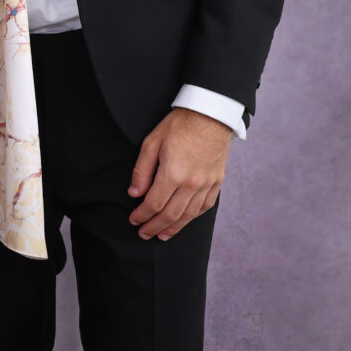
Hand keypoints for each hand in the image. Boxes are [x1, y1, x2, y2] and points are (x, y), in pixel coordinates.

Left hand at [128, 107, 231, 239]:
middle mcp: (192, 184)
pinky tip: (185, 221)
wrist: (210, 116)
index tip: (133, 221)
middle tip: (144, 234)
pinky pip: (205, 206)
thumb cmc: (178, 126)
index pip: (154, 204)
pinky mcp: (217, 182)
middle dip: (155, 227)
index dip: (142, 215)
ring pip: (189, 214)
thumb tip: (134, 193)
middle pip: (171, 214)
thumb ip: (142, 171)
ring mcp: (207, 184)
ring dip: (174, 227)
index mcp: (173, 174)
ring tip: (162, 235)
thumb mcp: (151, 143)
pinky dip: (193, 217)